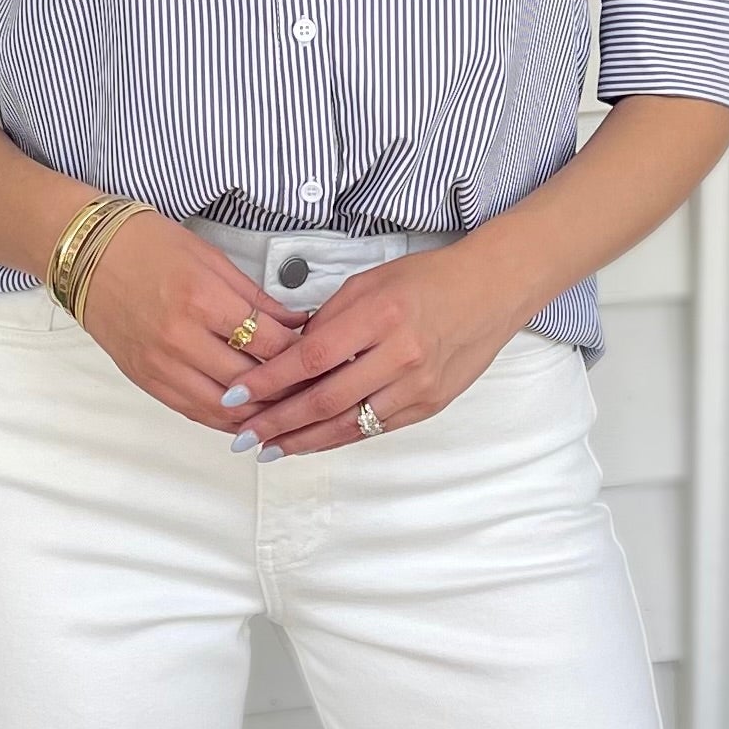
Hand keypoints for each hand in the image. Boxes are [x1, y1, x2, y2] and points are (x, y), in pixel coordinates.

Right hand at [75, 210, 306, 429]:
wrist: (86, 255)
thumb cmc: (147, 244)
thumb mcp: (211, 259)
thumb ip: (256, 298)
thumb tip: (297, 323)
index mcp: (202, 300)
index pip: (269, 343)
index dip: (302, 352)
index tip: (321, 352)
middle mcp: (180, 338)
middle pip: (251, 382)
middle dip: (289, 388)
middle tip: (313, 385)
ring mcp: (160, 364)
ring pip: (224, 408)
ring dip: (259, 413)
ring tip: (286, 407)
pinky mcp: (145, 379)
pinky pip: (193, 411)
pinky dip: (225, 419)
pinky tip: (247, 415)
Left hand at [229, 244, 526, 451]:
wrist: (491, 291)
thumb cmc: (428, 280)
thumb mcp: (370, 283)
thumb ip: (328, 320)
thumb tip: (288, 354)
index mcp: (381, 316)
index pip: (311, 358)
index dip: (269, 381)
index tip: (237, 393)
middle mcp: (401, 355)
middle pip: (325, 399)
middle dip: (278, 421)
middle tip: (243, 435)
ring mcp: (418, 385)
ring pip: (349, 423)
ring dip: (304, 440)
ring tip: (269, 448)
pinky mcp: (429, 404)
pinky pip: (374, 428)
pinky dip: (338, 437)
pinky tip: (311, 442)